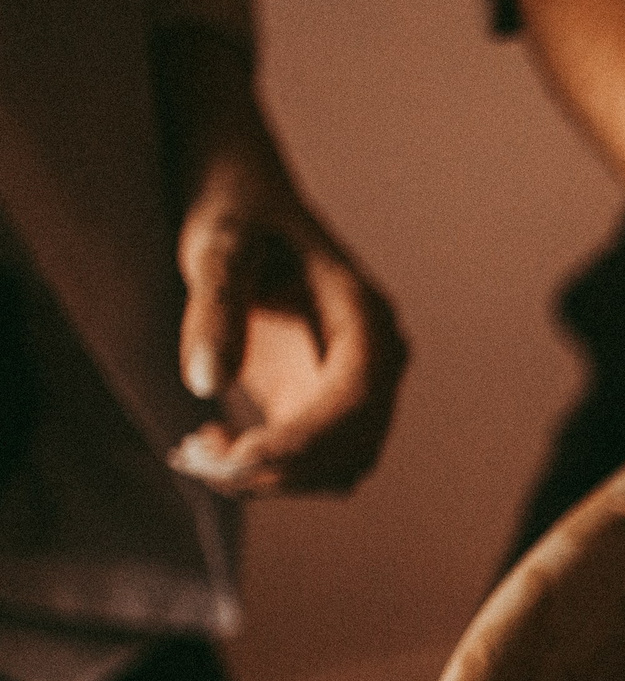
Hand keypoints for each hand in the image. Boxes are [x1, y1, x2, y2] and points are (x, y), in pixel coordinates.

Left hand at [163, 148, 405, 497]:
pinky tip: (208, 443)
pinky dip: (265, 473)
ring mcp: (354, 387)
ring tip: (194, 450)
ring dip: (271, 479)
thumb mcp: (217, 243)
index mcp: (368, 320)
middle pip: (350, 449)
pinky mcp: (321, 405)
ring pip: (334, 469)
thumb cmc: (234, 210)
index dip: (302, 443)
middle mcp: (376, 361)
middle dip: (278, 468)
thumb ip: (215, 305)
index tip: (233, 455)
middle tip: (192, 452)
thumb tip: (206, 384)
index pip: (356, 404)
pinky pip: (310, 464)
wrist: (243, 202)